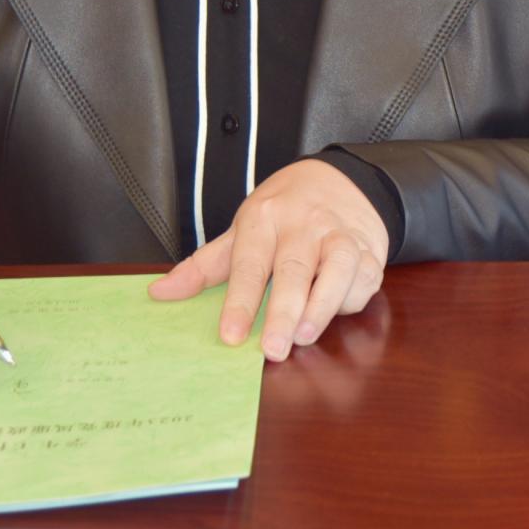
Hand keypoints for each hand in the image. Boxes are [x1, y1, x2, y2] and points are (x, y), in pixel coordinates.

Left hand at [149, 159, 390, 361]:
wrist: (342, 180)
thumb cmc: (285, 211)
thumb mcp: (242, 230)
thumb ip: (205, 265)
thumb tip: (159, 293)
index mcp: (264, 218)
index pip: (249, 262)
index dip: (239, 301)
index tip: (230, 336)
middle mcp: (303, 225)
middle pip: (293, 269)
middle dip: (283, 311)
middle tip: (272, 348)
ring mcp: (340, 234)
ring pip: (338, 268)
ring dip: (323, 304)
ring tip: (305, 336)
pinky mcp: (369, 249)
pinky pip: (365, 277)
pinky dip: (351, 299)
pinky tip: (335, 313)